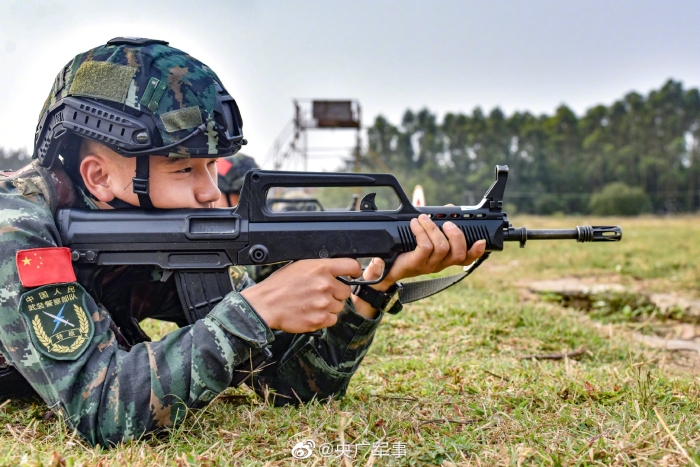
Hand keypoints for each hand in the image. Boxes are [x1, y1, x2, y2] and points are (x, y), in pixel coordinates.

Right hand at [241, 258, 361, 332]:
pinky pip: (333, 319)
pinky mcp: (320, 319)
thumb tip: (335, 268)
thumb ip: (320, 267)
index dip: (354, 271)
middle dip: (336, 292)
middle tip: (320, 293)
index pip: (351, 265)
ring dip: (329, 306)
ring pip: (339, 306)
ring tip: (312, 303)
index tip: (352, 274)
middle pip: (346, 291)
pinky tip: (311, 312)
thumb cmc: (280, 285)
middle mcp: (325, 284)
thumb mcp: (299, 266)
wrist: (265, 305)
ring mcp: (324, 303)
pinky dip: (324, 318)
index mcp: (321, 268)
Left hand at [364, 214, 486, 291]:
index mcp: (445, 258)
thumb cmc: (405, 249)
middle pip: (458, 253)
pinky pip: (425, 247)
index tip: (481, 240)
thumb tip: (449, 208)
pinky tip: (415, 224)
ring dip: (434, 229)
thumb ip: (437, 222)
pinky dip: (421, 232)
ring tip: (423, 219)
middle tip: (447, 223)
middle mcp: (439, 264)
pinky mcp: (416, 263)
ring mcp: (428, 265)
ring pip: (442, 247)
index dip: (476, 251)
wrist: (385, 265)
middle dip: (456, 235)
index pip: (466, 258)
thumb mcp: (424, 235)